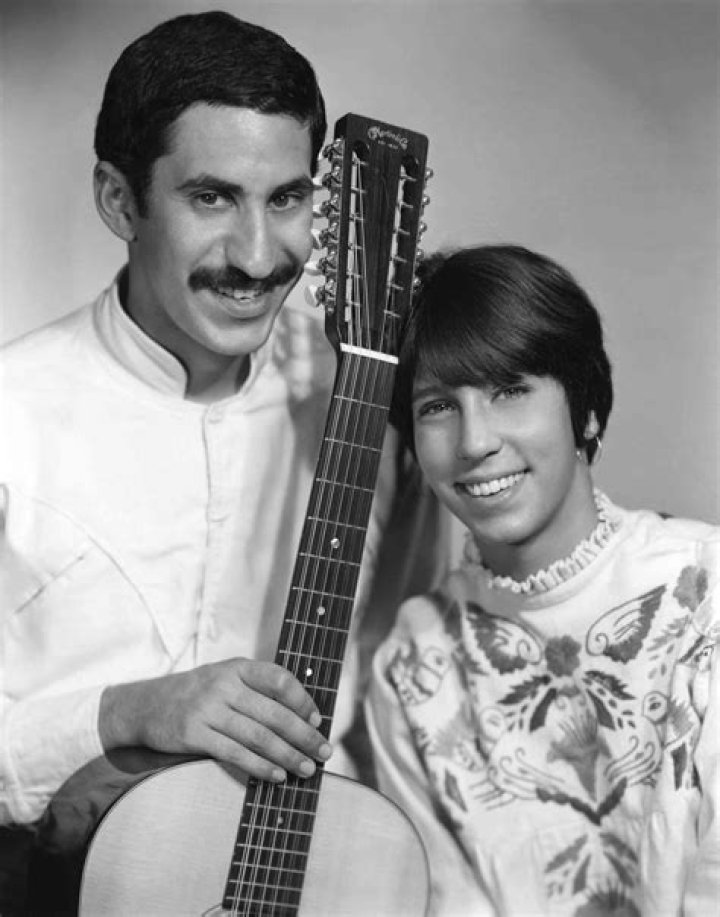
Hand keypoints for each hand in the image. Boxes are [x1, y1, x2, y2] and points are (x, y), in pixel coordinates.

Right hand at [98, 659, 331, 782]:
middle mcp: (224, 684)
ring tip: (307, 769)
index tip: (317, 719)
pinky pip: (234, 753)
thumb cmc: (198, 693)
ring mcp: (208, 709)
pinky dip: (260, 766)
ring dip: (287, 755)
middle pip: (274, 712)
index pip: (279, 679)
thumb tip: (303, 716)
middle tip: (324, 751)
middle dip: (304, 735)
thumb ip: (257, 689)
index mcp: (237, 667)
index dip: (302, 700)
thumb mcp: (225, 678)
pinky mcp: (194, 734)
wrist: (145, 705)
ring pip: (258, 735)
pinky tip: (277, 776)